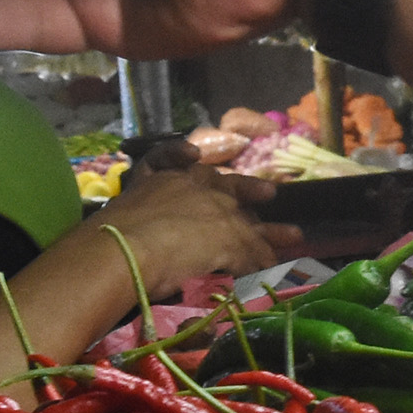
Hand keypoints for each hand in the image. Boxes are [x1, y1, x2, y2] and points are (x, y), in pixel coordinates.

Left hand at [89, 161, 300, 293]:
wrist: (122, 248)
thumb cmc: (172, 260)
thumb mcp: (220, 259)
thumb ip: (247, 256)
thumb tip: (269, 258)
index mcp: (222, 215)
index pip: (251, 231)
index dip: (270, 243)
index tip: (285, 254)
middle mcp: (203, 194)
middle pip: (237, 205)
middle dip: (262, 221)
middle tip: (290, 231)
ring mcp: (172, 185)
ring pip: (209, 180)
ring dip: (235, 184)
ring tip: (261, 190)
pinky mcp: (142, 184)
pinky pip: (161, 160)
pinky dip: (177, 154)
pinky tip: (192, 152)